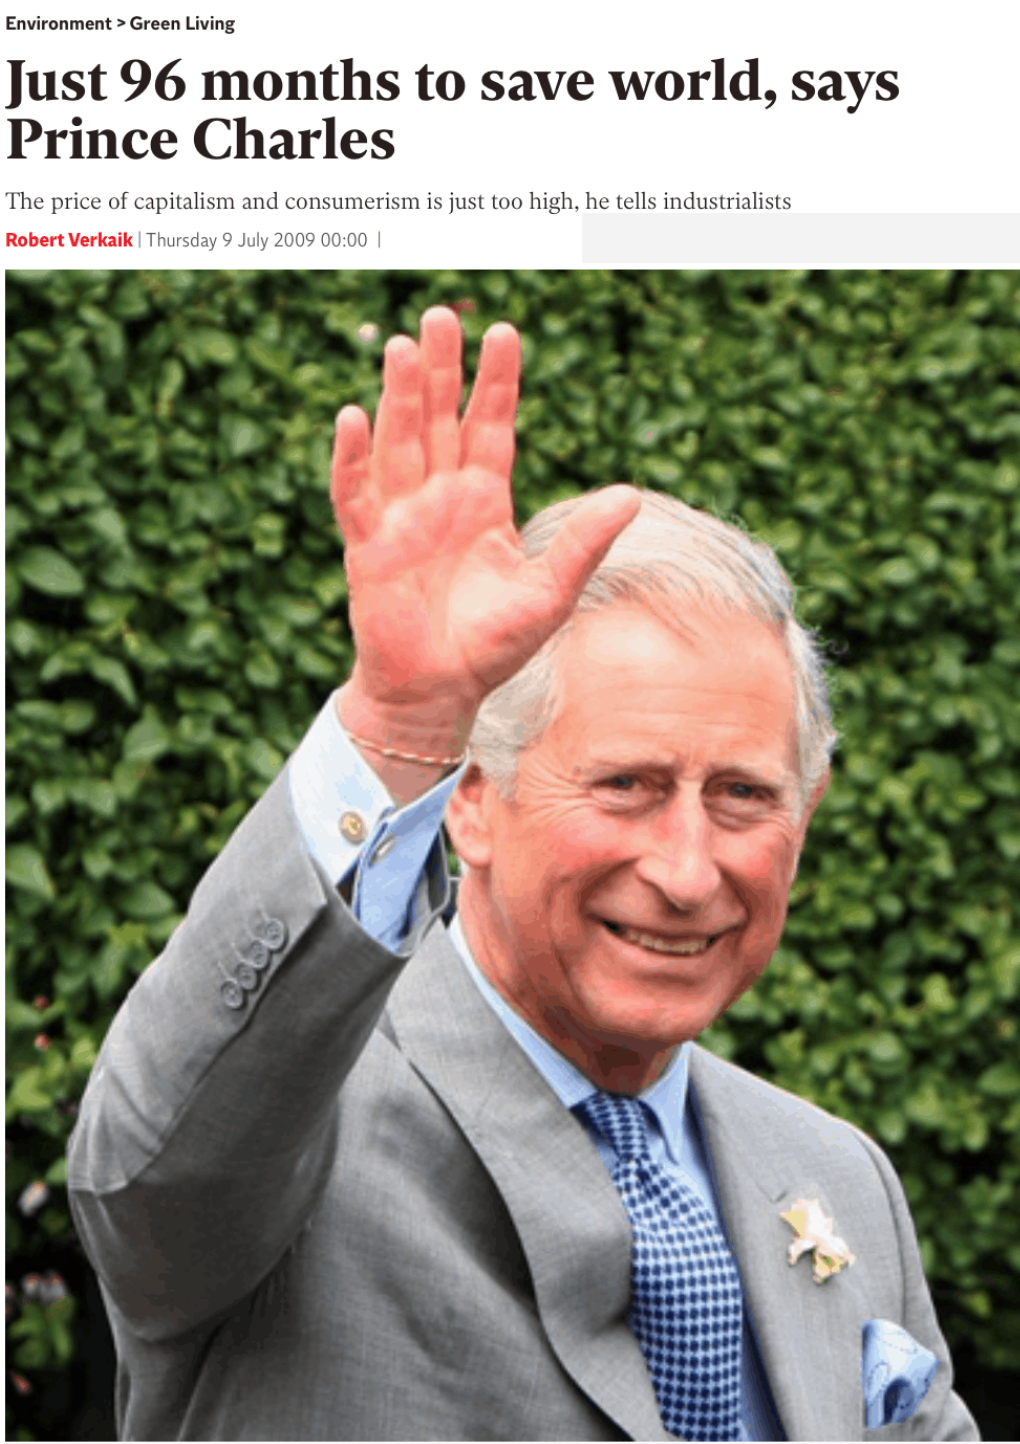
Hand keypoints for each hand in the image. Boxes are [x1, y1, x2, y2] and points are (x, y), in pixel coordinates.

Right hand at [330, 307, 639, 789]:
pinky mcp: (368, 546)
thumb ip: (584, 543)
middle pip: (440, 420)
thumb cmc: (493, 647)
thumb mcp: (549, 593)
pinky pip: (356, 494)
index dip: (496, 382)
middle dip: (441, 371)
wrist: (439, 693)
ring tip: (404, 345)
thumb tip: (632, 495)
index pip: (491, 427)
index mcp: (484, 502)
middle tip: (442, 317)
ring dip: (400, 397)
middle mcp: (440, 498)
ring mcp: (401, 518)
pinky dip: (352, 457)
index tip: (504, 332)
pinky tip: (355, 416)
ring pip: (400, 443)